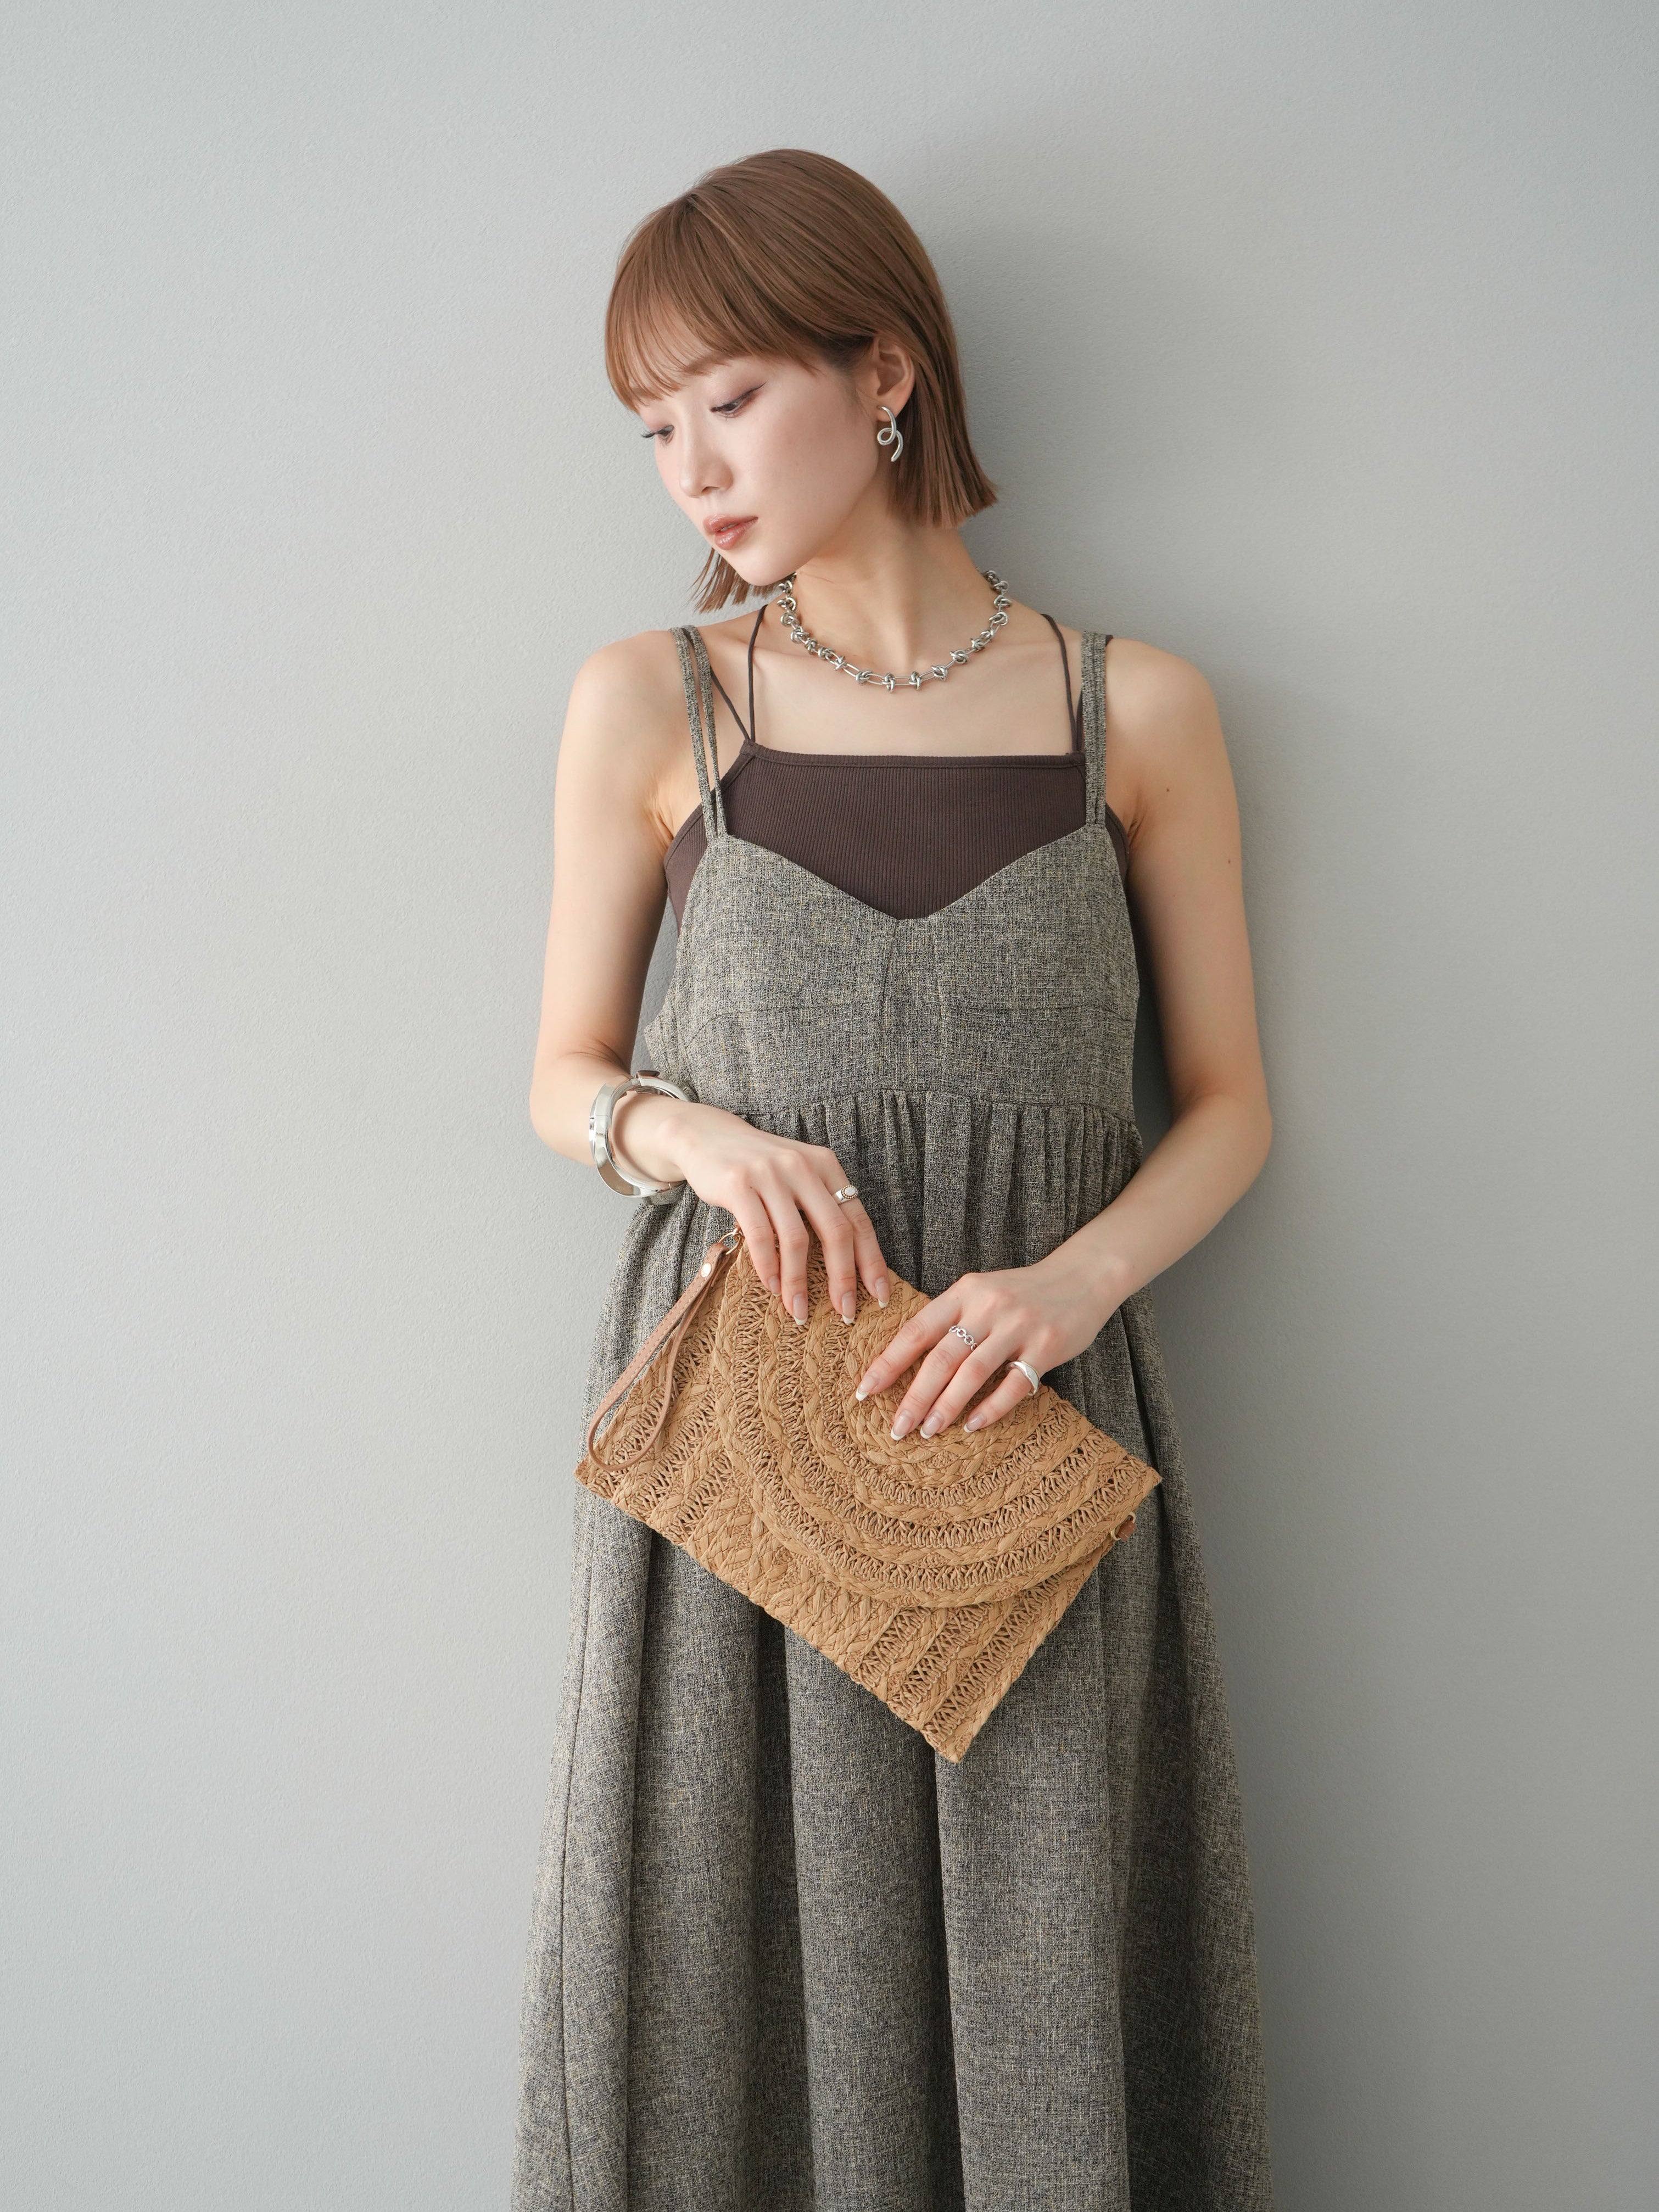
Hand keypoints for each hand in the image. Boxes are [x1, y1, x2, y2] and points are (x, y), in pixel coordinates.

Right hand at [610, 1092, 889, 1325]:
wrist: (707, 1136)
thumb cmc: (758, 1167)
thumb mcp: (798, 1175)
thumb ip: (821, 1205)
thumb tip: (849, 1263)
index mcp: (826, 1165)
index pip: (858, 1219)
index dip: (872, 1261)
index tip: (880, 1295)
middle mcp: (802, 1166)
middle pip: (835, 1231)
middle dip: (843, 1278)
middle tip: (845, 1312)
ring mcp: (770, 1174)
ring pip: (796, 1239)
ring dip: (798, 1282)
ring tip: (797, 1309)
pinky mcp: (738, 1184)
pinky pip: (760, 1235)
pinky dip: (768, 1267)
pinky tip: (771, 1286)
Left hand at [852, 1248, 1118, 1438]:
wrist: (1083, 1275)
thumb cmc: (1022, 1291)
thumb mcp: (981, 1292)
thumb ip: (951, 1318)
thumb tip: (909, 1360)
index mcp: (964, 1291)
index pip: (916, 1330)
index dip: (888, 1362)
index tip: (865, 1391)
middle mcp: (987, 1306)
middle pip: (940, 1357)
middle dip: (914, 1396)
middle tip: (896, 1427)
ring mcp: (1018, 1326)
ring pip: (972, 1372)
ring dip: (946, 1406)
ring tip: (927, 1432)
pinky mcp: (1047, 1346)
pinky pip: (1014, 1383)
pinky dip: (991, 1407)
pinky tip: (973, 1424)